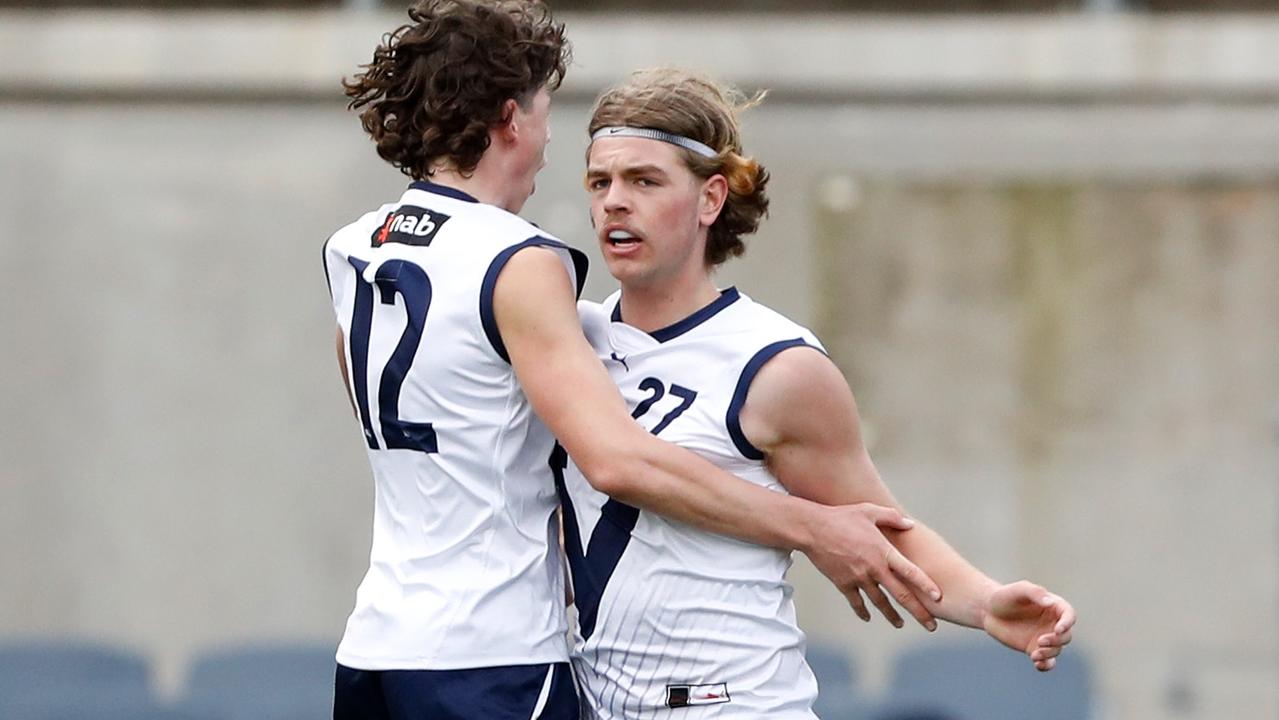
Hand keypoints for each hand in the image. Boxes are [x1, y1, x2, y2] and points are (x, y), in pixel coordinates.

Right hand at [804, 503, 941, 630]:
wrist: (813, 529)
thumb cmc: (842, 517)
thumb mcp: (869, 511)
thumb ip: (892, 517)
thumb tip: (910, 524)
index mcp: (884, 551)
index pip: (911, 572)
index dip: (926, 585)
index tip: (939, 598)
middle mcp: (874, 568)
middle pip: (901, 595)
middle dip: (918, 612)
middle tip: (931, 625)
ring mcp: (858, 578)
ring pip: (880, 602)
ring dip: (892, 615)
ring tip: (900, 624)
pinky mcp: (843, 584)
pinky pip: (856, 602)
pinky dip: (862, 611)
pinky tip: (868, 617)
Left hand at [981, 581, 1075, 671]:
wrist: (988, 611)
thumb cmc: (1004, 596)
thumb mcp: (1018, 590)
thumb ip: (1035, 592)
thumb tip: (1050, 602)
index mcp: (1053, 606)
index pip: (1069, 615)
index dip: (1067, 623)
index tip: (1058, 629)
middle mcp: (1052, 623)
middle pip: (1066, 636)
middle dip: (1057, 641)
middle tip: (1040, 640)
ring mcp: (1044, 637)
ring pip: (1057, 649)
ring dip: (1049, 653)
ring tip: (1035, 654)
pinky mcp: (1034, 648)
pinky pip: (1047, 661)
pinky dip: (1046, 665)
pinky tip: (1037, 664)